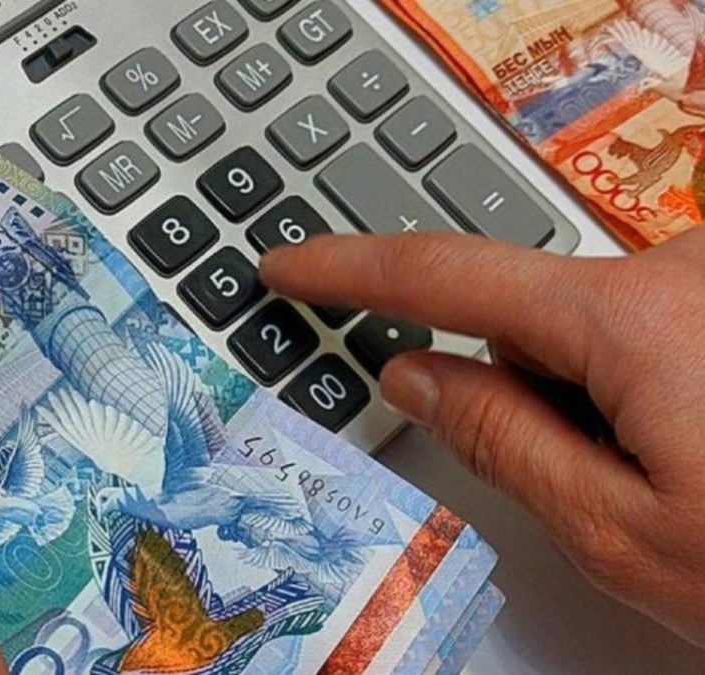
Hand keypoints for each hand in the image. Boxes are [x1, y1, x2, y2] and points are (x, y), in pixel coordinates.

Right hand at [261, 229, 704, 648]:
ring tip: (678, 472)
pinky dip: (645, 379)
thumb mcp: (620, 531)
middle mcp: (688, 269)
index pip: (449, 275)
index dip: (352, 272)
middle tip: (603, 479)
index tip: (290, 267)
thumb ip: (501, 441)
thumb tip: (415, 376)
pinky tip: (698, 440)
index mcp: (639, 316)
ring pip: (593, 327)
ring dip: (598, 390)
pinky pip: (649, 323)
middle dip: (532, 389)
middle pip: (533, 319)